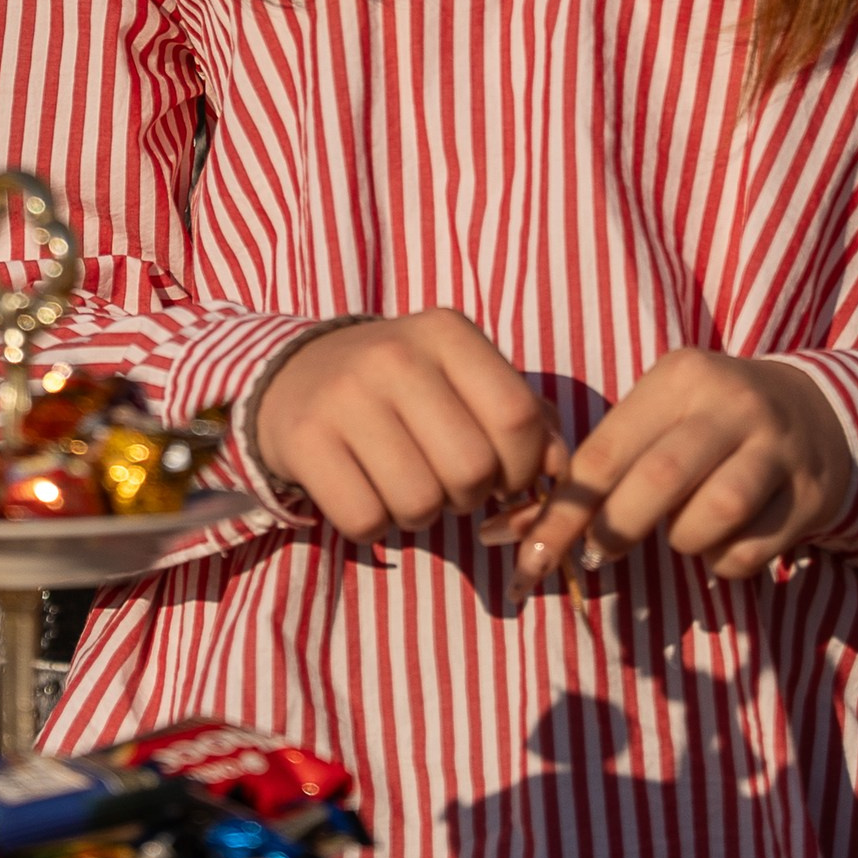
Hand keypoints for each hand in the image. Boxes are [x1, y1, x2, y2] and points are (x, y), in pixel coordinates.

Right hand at [253, 309, 559, 543]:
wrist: (298, 375)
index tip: (506, 476)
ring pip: (420, 502)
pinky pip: (366, 521)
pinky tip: (367, 491)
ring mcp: (344, 396)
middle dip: (470, 497)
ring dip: (421, 515)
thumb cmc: (405, 388)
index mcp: (446, 332)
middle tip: (449, 483)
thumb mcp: (464, 378)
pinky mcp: (304, 439)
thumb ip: (524, 416)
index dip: (523, 467)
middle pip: (471, 469)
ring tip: (407, 485)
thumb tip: (559, 469)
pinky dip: (375, 525)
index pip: (516, 416)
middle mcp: (394, 355)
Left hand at [505, 350, 852, 586]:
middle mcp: (730, 403)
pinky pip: (751, 551)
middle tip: (600, 553)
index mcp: (679, 377)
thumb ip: (605, 464)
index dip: (563, 512)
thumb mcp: (661, 416)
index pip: (606, 450)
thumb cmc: (708, 423)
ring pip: (711, 517)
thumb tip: (520, 533)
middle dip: (616, 531)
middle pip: (658, 481)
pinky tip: (724, 542)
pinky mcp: (810, 493)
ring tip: (682, 532)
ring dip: (683, 543)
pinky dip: (724, 562)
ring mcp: (776, 447)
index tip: (530, 557)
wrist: (816, 411)